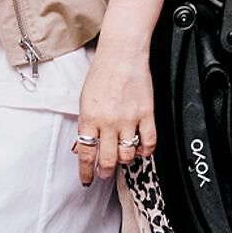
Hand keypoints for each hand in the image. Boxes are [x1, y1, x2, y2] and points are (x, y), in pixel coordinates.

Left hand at [74, 44, 156, 186]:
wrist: (122, 53)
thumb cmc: (102, 72)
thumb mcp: (84, 98)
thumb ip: (85, 123)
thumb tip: (82, 144)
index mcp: (89, 117)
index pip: (86, 153)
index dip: (86, 171)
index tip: (87, 179)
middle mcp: (108, 122)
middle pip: (107, 159)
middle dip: (104, 171)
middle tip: (105, 174)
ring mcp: (129, 119)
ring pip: (127, 155)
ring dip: (124, 161)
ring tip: (122, 159)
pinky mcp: (146, 114)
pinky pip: (149, 142)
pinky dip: (146, 151)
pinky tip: (142, 150)